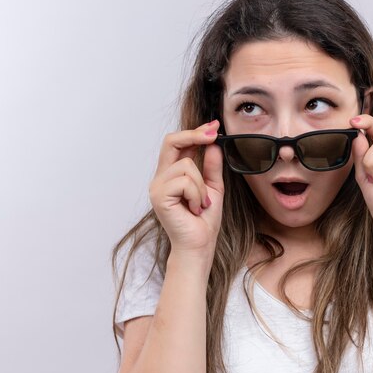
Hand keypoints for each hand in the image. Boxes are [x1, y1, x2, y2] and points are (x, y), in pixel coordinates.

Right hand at [149, 120, 223, 262]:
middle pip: (171, 142)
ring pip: (186, 165)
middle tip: (214, 134)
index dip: (195, 132)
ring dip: (201, 185)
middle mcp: (160, 178)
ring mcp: (157, 187)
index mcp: (171, 174)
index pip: (177, 143)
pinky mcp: (159, 196)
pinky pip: (184, 181)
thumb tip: (213, 144)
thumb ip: (211, 166)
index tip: (215, 126)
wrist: (199, 245)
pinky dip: (197, 194)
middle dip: (194, 135)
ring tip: (201, 204)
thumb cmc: (204, 221)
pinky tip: (195, 208)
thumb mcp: (213, 188)